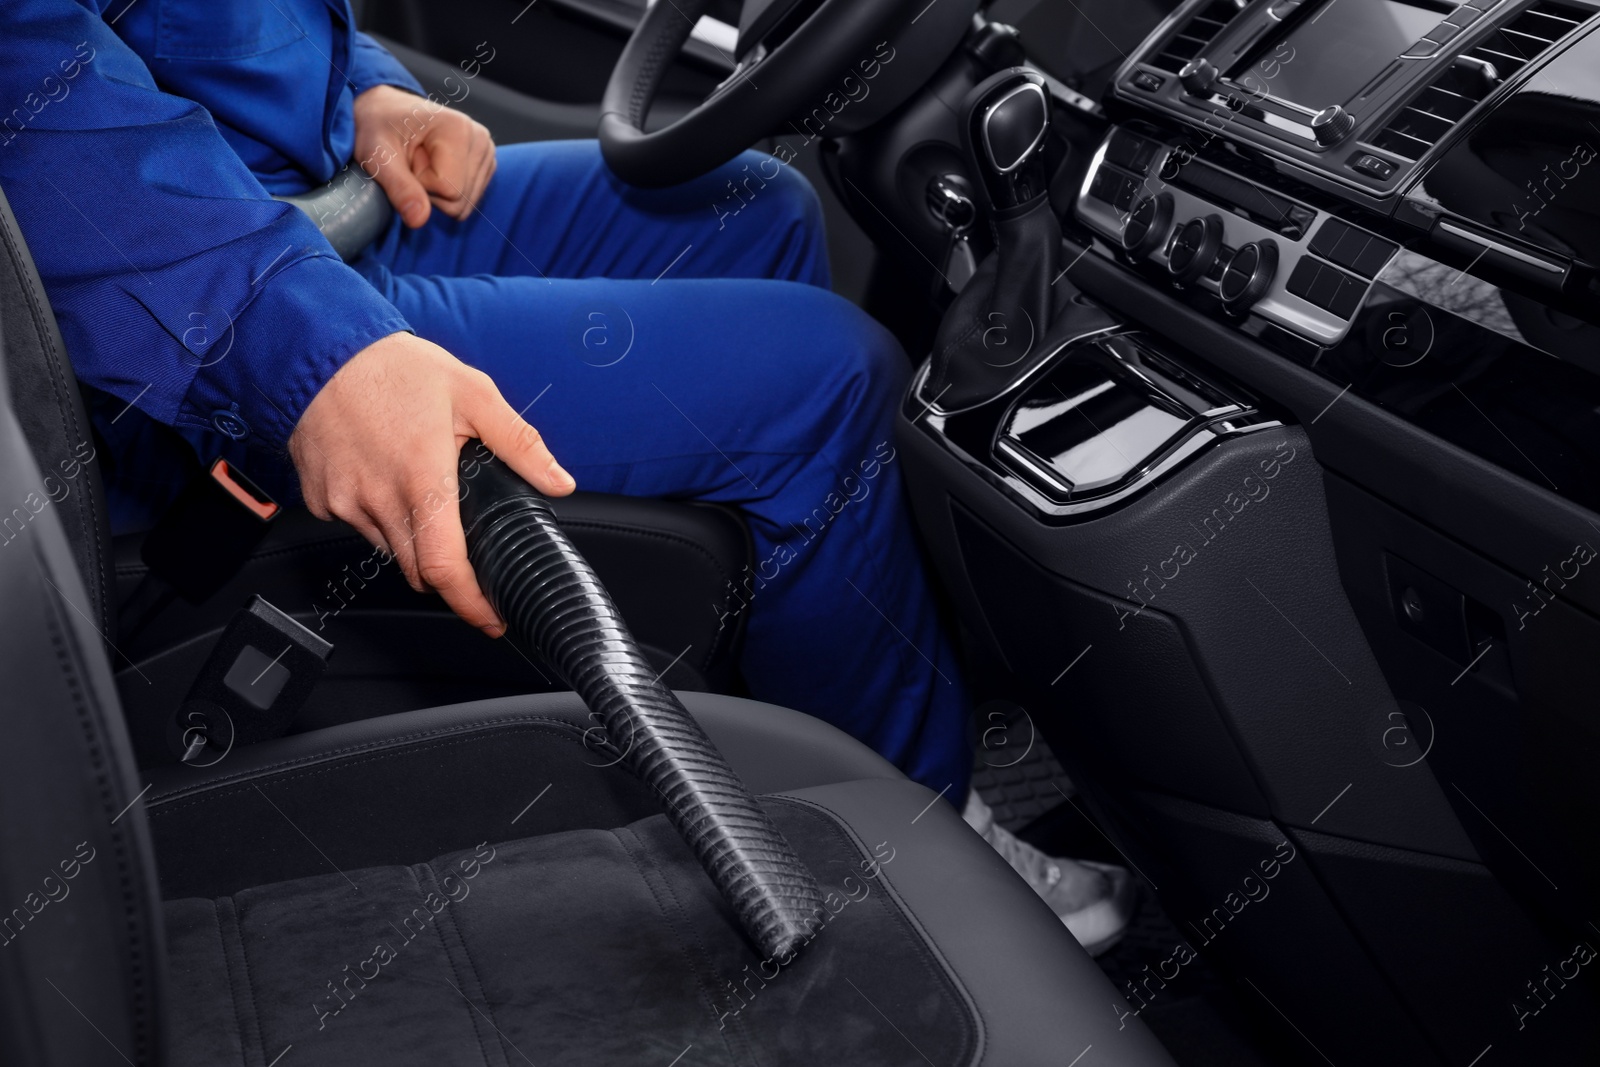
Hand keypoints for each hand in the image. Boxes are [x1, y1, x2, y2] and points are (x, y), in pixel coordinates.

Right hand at [290, 332, 574, 635]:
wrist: (317, 347)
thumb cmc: (392, 366)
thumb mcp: (473, 393)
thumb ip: (520, 443)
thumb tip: (560, 482)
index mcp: (422, 480)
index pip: (445, 568)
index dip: (470, 603)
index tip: (491, 618)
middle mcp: (378, 500)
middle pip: (418, 570)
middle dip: (446, 571)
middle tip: (466, 549)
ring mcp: (344, 502)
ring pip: (387, 548)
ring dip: (411, 538)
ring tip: (422, 491)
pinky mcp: (320, 498)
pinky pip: (357, 525)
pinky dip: (377, 516)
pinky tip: (385, 476)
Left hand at [353, 84, 496, 227]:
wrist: (386, 111)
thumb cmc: (378, 127)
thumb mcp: (377, 156)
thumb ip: (399, 187)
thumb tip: (419, 220)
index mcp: (458, 129)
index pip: (450, 190)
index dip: (421, 185)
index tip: (406, 159)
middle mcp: (480, 139)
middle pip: (461, 201)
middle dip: (430, 191)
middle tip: (412, 162)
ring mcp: (487, 152)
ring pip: (466, 204)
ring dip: (437, 193)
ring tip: (422, 162)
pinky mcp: (486, 164)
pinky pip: (469, 201)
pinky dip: (447, 192)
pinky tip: (435, 168)